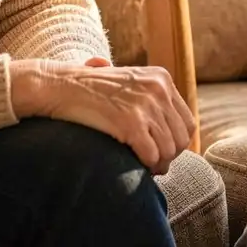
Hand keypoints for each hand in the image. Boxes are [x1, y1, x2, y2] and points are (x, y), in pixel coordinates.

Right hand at [12, 58, 193, 173]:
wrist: (60, 86)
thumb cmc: (91, 89)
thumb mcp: (129, 82)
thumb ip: (151, 97)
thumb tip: (170, 130)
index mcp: (162, 79)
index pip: (187, 122)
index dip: (176, 142)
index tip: (161, 152)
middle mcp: (158, 89)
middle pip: (181, 138)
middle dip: (168, 156)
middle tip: (152, 165)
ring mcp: (145, 105)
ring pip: (168, 150)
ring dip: (157, 164)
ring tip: (144, 167)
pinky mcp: (130, 122)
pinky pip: (151, 156)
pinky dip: (145, 166)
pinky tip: (134, 165)